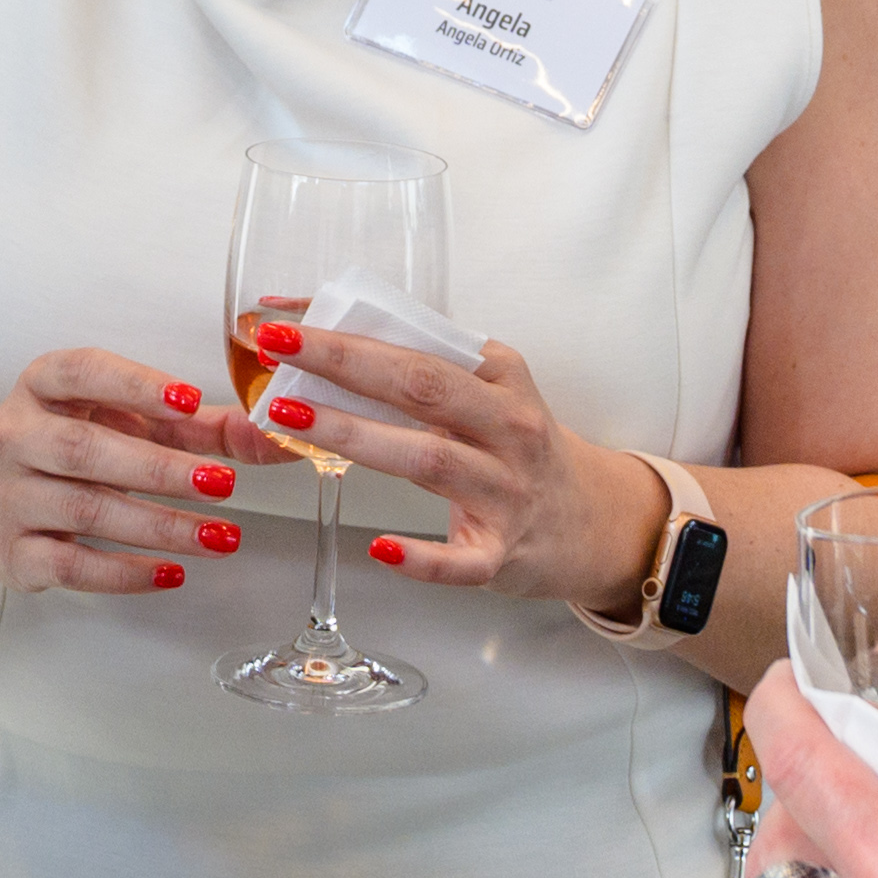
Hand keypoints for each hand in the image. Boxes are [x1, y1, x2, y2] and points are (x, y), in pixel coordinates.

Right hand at [0, 347, 251, 594]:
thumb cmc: (61, 452)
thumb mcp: (117, 421)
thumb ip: (191, 425)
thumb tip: (266, 429)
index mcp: (41, 387)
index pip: (80, 373)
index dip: (134, 384)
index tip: (189, 400)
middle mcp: (16, 436)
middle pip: (85, 449)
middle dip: (159, 468)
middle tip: (222, 483)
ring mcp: (9, 497)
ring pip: (84, 510)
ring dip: (158, 525)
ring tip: (219, 535)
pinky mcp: (12, 553)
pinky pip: (72, 566)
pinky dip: (126, 573)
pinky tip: (171, 572)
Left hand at [219, 325, 656, 612]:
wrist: (598, 522)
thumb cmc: (520, 448)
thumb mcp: (488, 393)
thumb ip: (420, 364)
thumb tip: (321, 332)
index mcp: (500, 376)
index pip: (418, 342)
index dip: (349, 328)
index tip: (285, 317)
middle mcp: (509, 427)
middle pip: (422, 387)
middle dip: (345, 363)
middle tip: (278, 348)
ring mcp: (508, 492)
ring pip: (430, 459)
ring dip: (358, 437)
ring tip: (294, 419)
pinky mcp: (502, 554)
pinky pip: (460, 560)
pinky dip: (420, 556)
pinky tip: (378, 547)